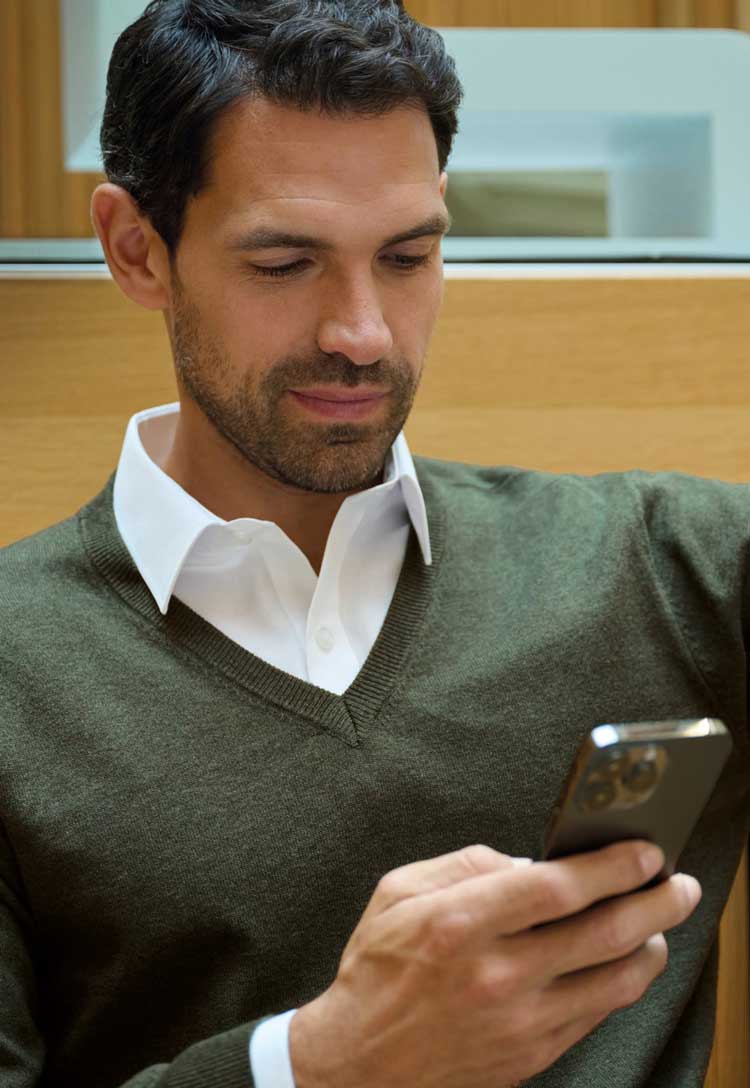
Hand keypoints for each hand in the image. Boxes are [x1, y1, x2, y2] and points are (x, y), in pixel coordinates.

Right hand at [289, 840, 700, 1087]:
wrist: (361, 1061)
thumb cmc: (378, 968)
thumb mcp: (400, 891)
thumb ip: (466, 865)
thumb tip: (530, 861)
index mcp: (461, 923)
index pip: (558, 886)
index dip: (612, 865)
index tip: (643, 851)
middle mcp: (498, 975)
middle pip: (604, 933)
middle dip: (655, 902)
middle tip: (678, 885)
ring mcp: (520, 1022)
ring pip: (615, 982)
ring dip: (652, 947)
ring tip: (660, 924)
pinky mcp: (531, 1055)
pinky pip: (596, 1016)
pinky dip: (620, 984)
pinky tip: (624, 963)